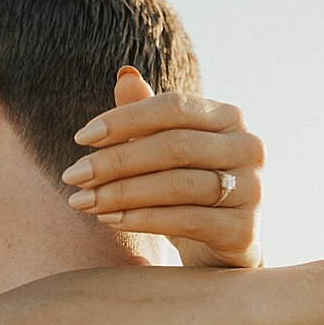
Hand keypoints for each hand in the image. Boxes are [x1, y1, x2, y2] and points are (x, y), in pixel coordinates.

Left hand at [61, 68, 263, 268]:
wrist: (220, 249)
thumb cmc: (185, 193)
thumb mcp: (163, 154)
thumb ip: (146, 118)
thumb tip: (124, 75)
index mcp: (228, 118)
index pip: (172, 107)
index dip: (124, 120)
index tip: (80, 138)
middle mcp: (247, 147)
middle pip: (173, 146)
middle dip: (115, 161)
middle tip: (72, 176)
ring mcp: (251, 189)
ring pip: (176, 185)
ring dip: (120, 193)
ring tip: (82, 202)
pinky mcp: (243, 229)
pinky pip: (184, 220)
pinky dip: (141, 219)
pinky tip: (109, 220)